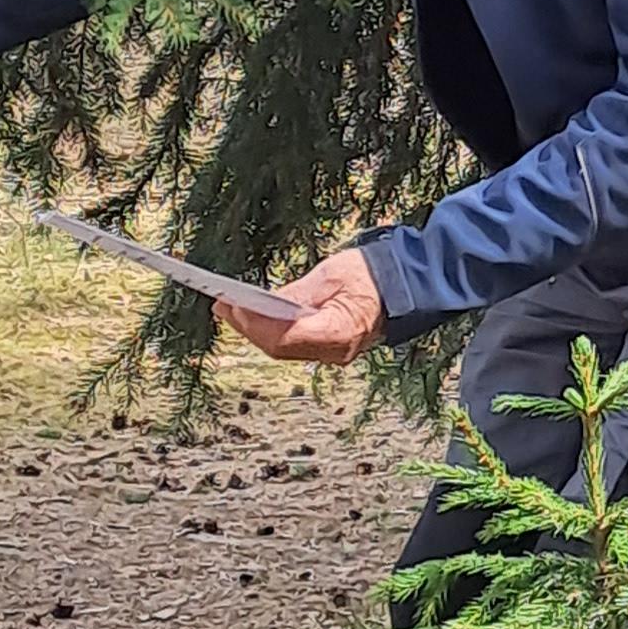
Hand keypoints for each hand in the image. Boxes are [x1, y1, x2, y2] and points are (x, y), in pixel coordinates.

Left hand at [220, 244, 386, 365]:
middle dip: (249, 327)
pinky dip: (273, 332)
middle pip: (280, 347)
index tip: (232, 305)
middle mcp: (336, 352)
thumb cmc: (371, 274)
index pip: (285, 337)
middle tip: (222, 306)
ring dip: (257, 331)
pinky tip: (257, 317)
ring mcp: (334, 354)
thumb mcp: (331, 274)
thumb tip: (263, 303)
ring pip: (285, 349)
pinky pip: (295, 345)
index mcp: (339, 332)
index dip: (254, 323)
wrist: (406, 284)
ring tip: (232, 310)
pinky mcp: (331, 348)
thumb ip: (297, 293)